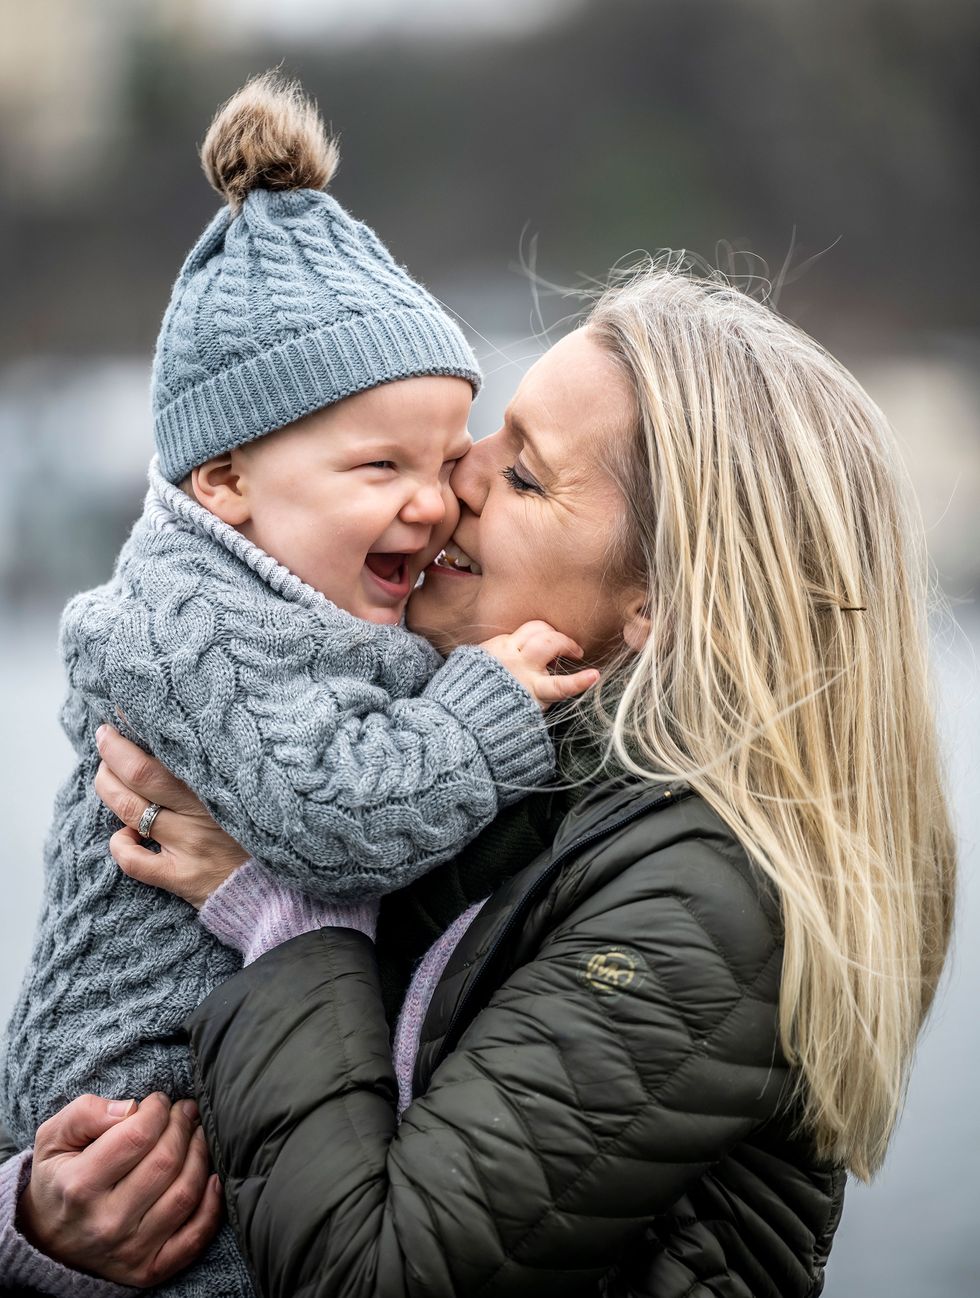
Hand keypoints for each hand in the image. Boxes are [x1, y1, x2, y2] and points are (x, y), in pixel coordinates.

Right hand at [19, 1092, 221, 1287]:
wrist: (46, 1240)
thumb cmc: (58, 1178)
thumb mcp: (53, 1139)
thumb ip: (85, 1114)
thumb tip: (131, 1108)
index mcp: (79, 1187)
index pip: (137, 1137)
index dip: (157, 1110)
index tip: (158, 1101)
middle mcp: (106, 1223)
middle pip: (166, 1162)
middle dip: (182, 1126)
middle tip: (184, 1111)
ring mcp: (130, 1250)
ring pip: (185, 1193)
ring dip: (201, 1155)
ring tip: (197, 1134)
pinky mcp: (149, 1269)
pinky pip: (195, 1237)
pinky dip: (212, 1205)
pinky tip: (213, 1177)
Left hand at [94, 725, 247, 907]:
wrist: (275, 887)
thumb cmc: (256, 832)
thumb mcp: (242, 793)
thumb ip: (214, 770)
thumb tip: (174, 740)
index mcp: (218, 785)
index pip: (171, 749)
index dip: (140, 730)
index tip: (124, 712)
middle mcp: (201, 812)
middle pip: (142, 775)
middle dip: (113, 752)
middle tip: (105, 738)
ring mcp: (189, 844)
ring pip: (130, 810)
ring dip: (108, 789)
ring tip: (104, 775)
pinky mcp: (181, 876)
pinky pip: (134, 860)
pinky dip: (119, 844)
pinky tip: (124, 835)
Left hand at [479, 620, 599, 709]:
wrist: (462, 713)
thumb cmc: (501, 711)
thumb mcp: (529, 709)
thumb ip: (544, 690)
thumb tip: (554, 670)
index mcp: (532, 691)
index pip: (560, 686)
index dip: (579, 680)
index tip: (594, 675)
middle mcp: (518, 669)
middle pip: (549, 643)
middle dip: (566, 643)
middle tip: (575, 651)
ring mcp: (503, 653)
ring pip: (534, 628)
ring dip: (549, 632)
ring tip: (554, 641)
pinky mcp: (489, 646)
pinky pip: (513, 633)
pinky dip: (524, 639)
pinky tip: (525, 648)